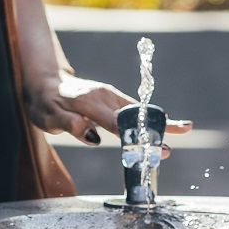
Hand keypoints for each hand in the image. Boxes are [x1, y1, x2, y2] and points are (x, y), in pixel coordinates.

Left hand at [26, 71, 191, 151]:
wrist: (44, 82)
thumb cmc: (44, 103)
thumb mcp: (49, 117)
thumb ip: (71, 125)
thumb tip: (93, 137)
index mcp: (90, 102)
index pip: (117, 123)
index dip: (137, 136)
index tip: (154, 147)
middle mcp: (104, 97)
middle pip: (135, 115)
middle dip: (158, 127)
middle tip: (180, 136)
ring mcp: (110, 96)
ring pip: (138, 112)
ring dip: (158, 122)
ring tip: (184, 128)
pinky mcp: (112, 99)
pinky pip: (133, 110)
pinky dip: (149, 119)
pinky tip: (165, 126)